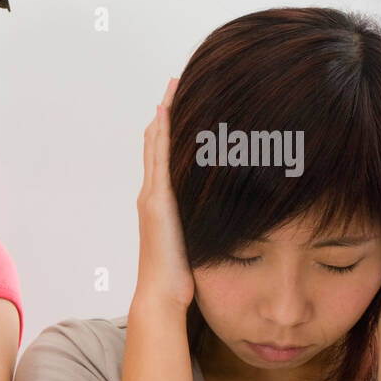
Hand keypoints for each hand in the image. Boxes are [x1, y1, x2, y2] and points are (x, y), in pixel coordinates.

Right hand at [134, 77, 193, 311]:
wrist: (161, 295)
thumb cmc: (178, 278)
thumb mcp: (196, 243)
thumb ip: (204, 225)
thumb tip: (228, 217)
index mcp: (161, 205)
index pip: (163, 160)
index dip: (169, 133)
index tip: (178, 107)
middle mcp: (151, 196)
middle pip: (155, 145)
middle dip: (164, 115)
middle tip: (173, 85)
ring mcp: (151, 196)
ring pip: (155, 146)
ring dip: (162, 116)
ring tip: (170, 89)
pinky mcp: (157, 201)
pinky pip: (159, 158)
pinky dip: (160, 133)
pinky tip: (165, 112)